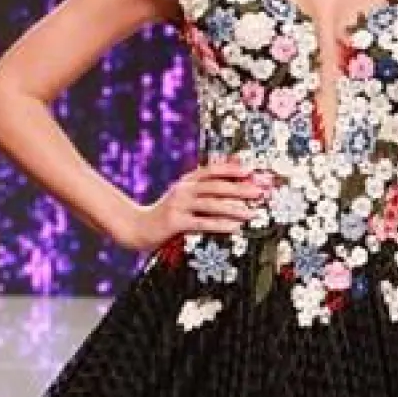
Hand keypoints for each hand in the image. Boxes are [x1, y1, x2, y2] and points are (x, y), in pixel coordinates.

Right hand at [119, 157, 267, 254]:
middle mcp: (183, 189)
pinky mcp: (175, 222)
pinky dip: (220, 225)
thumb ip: (203, 190)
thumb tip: (231, 184)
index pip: (212, 170)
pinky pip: (202, 223)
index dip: (232, 169)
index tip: (251, 170)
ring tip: (252, 213)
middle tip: (260, 192)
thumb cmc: (167, 214)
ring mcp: (178, 205)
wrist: (138, 228)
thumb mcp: (183, 197)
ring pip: (211, 204)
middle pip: (216, 186)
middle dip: (240, 188)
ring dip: (234, 208)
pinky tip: (234, 228)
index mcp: (187, 181)